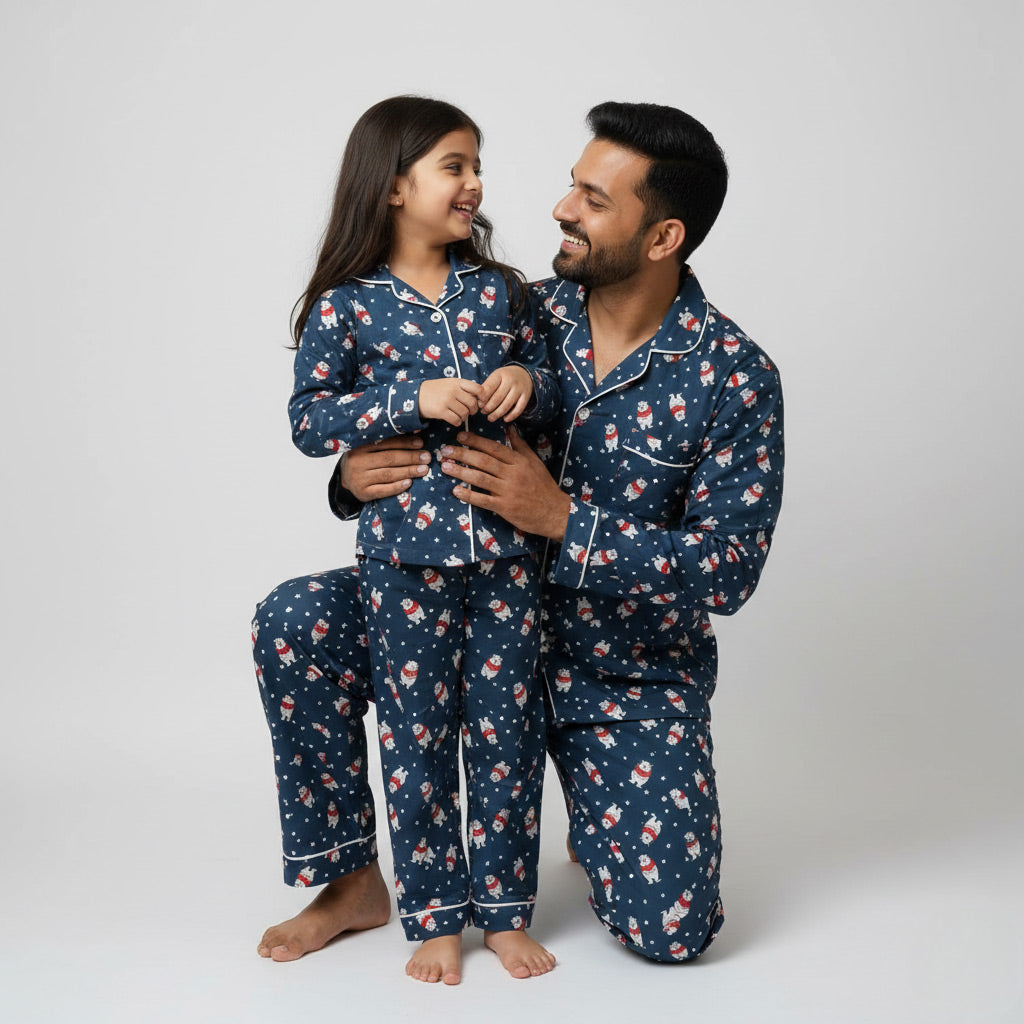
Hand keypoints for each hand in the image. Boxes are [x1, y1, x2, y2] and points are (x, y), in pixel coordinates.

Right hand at [341, 436, 430, 501]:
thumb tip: (415, 433)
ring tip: (423, 470)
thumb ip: (386, 442)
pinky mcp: (363, 493)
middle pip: (389, 459)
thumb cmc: (362, 460)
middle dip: (410, 458)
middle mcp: (358, 462)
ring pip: (388, 474)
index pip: (385, 443)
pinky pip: (383, 490)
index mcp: (360, 446)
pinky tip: (409, 483)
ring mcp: (359, 479)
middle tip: (426, 458)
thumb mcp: (368, 448)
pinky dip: (397, 487)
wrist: (344, 479)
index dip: (404, 443)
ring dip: (408, 472)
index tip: (420, 443)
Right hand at [419, 378, 481, 425]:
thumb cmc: (435, 391)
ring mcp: (446, 400)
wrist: (415, 395)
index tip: (480, 402)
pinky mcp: (441, 411)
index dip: (482, 397)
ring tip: (458, 415)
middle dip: (472, 410)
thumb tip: (479, 399)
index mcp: (457, 382)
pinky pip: (456, 420)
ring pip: (465, 413)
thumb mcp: (449, 384)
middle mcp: (453, 390)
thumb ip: (463, 389)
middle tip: (468, 412)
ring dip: (464, 417)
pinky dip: (457, 422)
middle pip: (473, 403)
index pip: (478, 388)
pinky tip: (454, 420)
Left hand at [440, 428, 570, 539]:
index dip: (475, 441)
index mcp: (519, 461)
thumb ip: (520, 445)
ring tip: (445, 467)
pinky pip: (482, 500)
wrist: (554, 512)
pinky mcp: (504, 507)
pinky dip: (468, 495)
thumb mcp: (534, 462)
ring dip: (460, 472)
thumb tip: (509, 428)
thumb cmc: (543, 485)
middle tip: (445, 450)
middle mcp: (512, 474)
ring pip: (480, 478)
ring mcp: (507, 491)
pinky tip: (455, 491)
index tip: (460, 436)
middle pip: (483, 461)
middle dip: (462, 454)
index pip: (493, 447)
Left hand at [479, 365, 533, 421]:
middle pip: (497, 398)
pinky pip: (519, 409)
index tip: (479, 404)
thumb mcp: (495, 377)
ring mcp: (519, 389)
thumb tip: (478, 401)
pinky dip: (511, 416)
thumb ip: (487, 387)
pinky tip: (505, 419)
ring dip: (497, 414)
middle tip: (483, 412)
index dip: (482, 398)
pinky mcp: (526, 396)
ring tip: (490, 418)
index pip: (489, 388)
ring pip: (507, 405)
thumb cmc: (505, 378)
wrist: (523, 374)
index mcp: (500, 374)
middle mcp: (510, 381)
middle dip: (488, 407)